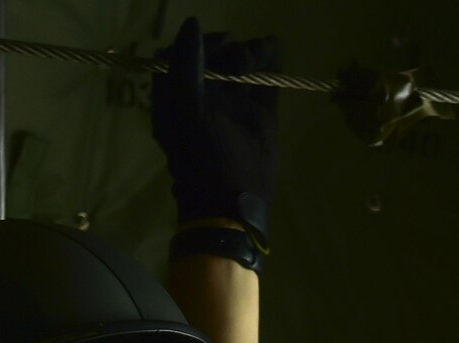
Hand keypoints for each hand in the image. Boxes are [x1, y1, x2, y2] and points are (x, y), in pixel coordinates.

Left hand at [151, 17, 280, 245]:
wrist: (230, 202)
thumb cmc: (200, 155)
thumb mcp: (184, 106)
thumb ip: (185, 63)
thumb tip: (192, 24)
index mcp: (182, 96)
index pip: (188, 55)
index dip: (202, 44)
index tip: (218, 44)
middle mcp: (209, 99)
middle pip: (220, 60)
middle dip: (232, 51)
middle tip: (242, 58)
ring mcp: (237, 109)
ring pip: (245, 69)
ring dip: (255, 53)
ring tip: (265, 49)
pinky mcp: (262, 120)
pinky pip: (267, 86)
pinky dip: (271, 68)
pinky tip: (276, 48)